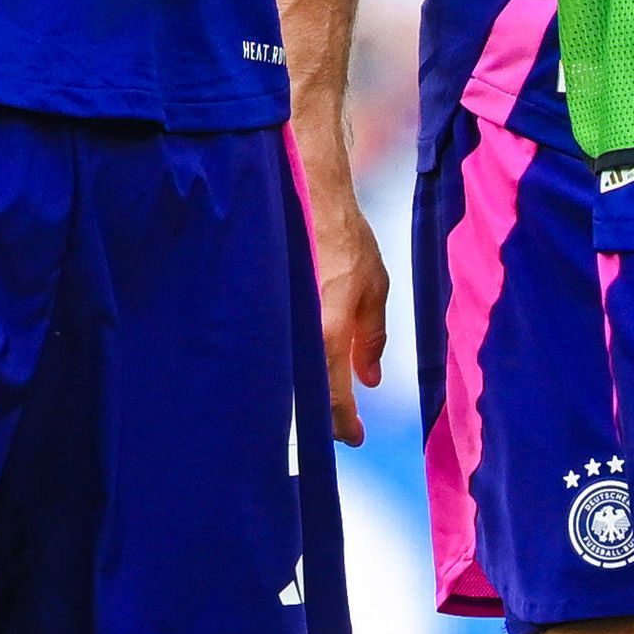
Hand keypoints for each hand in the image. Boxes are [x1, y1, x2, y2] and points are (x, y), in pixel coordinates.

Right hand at [298, 113, 385, 444]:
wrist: (305, 195)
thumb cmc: (344, 237)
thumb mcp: (374, 286)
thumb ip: (372, 338)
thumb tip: (370, 380)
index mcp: (328, 332)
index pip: (332, 397)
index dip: (342, 424)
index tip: (353, 438)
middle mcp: (298, 334)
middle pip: (302, 399)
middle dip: (319, 419)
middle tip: (335, 427)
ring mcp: (276, 324)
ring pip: (283, 380)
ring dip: (300, 398)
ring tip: (315, 406)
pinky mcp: (259, 309)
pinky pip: (270, 353)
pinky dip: (282, 369)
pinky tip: (290, 373)